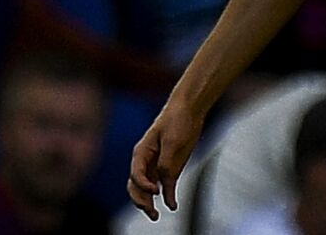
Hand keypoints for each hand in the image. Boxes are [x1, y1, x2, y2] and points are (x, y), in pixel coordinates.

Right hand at [128, 99, 203, 220]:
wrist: (189, 109)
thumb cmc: (177, 119)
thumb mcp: (172, 140)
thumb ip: (166, 162)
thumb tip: (163, 183)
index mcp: (141, 152)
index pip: (135, 174)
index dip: (143, 185)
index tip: (155, 190)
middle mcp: (146, 162)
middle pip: (136, 186)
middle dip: (140, 200)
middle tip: (150, 211)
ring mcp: (157, 166)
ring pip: (148, 190)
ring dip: (149, 203)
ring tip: (154, 216)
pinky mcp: (170, 168)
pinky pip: (165, 186)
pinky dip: (167, 197)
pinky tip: (172, 206)